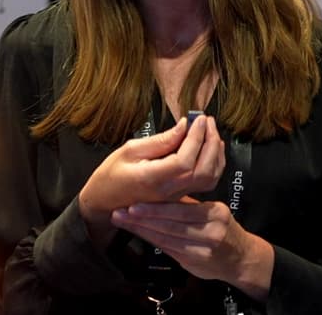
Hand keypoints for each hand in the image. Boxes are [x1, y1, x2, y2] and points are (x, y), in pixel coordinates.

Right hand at [79, 115, 224, 243]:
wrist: (105, 202)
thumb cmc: (112, 174)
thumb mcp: (129, 150)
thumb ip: (160, 141)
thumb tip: (184, 126)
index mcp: (152, 179)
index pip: (185, 162)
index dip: (196, 139)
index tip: (199, 119)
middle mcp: (168, 191)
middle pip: (204, 171)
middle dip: (211, 143)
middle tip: (208, 121)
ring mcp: (176, 196)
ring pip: (209, 179)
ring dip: (216, 153)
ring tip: (211, 131)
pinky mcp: (180, 196)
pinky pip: (205, 182)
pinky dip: (214, 164)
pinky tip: (209, 148)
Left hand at [111, 197, 273, 299]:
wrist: (240, 258)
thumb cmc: (221, 229)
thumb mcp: (211, 212)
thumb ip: (188, 205)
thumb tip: (160, 191)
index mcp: (214, 212)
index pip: (179, 208)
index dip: (155, 206)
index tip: (133, 201)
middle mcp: (211, 230)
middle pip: (170, 223)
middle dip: (143, 217)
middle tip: (120, 211)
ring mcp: (204, 248)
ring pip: (167, 237)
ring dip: (142, 229)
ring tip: (123, 221)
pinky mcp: (196, 261)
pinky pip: (170, 249)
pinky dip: (153, 240)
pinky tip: (140, 234)